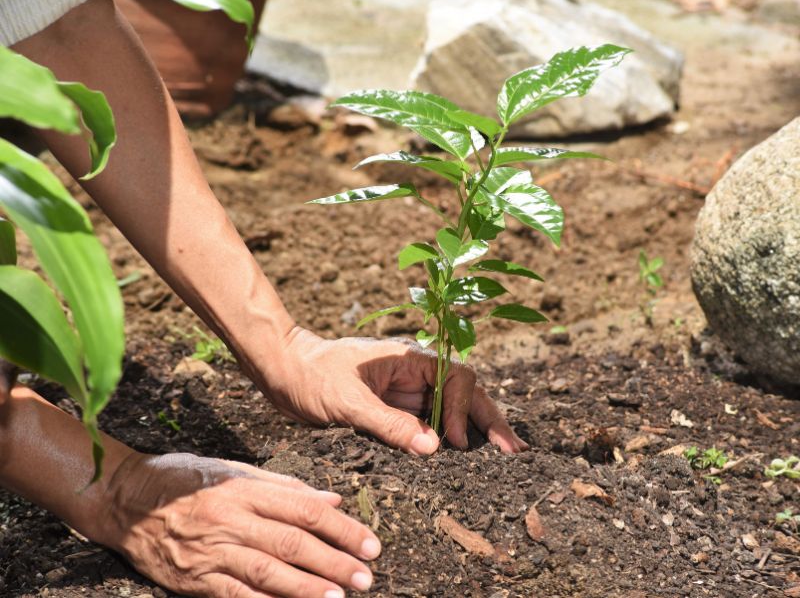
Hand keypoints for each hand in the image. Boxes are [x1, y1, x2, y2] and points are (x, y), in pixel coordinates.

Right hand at [100, 453, 379, 597]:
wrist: (123, 498)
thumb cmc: (183, 478)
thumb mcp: (233, 469)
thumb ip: (284, 487)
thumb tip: (331, 500)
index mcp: (244, 489)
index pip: (304, 509)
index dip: (341, 528)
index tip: (369, 542)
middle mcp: (231, 518)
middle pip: (292, 543)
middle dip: (333, 561)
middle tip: (365, 576)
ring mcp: (211, 551)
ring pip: (267, 572)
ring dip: (307, 587)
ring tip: (339, 597)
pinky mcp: (193, 579)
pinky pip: (233, 595)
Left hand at [254, 327, 528, 453]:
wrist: (285, 373)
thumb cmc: (312, 376)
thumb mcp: (347, 401)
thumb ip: (389, 423)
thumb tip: (433, 447)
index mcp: (409, 359)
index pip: (455, 378)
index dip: (461, 409)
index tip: (451, 441)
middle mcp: (416, 374)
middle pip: (465, 392)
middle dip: (489, 419)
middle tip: (514, 450)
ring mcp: (409, 393)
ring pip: (453, 409)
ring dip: (477, 429)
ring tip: (506, 454)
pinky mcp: (398, 411)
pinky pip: (432, 425)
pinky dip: (452, 439)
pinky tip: (468, 457)